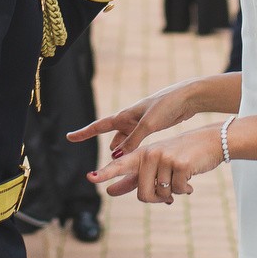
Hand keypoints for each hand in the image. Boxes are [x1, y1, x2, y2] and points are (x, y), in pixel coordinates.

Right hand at [69, 79, 199, 157]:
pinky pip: (136, 139)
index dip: (84, 133)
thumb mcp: (148, 124)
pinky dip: (132, 147)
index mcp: (125, 115)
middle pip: (110, 132)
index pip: (99, 126)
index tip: (69, 137)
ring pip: (124, 137)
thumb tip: (116, 155)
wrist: (187, 97)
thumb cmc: (167, 106)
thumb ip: (133, 140)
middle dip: (99, 140)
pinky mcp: (152, 125)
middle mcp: (130, 118)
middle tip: (85, 146)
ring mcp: (141, 122)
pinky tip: (134, 153)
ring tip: (113, 159)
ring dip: (119, 147)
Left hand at [89, 124, 224, 203]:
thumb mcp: (155, 164)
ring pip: (162, 194)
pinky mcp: (180, 165)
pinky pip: (177, 191)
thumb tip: (110, 192)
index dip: (105, 173)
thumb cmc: (180, 154)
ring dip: (173, 193)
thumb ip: (132, 179)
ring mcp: (164, 158)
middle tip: (166, 197)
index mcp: (141, 154)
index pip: (119, 165)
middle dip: (155, 200)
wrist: (209, 142)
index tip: (91, 177)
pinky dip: (185, 190)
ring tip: (181, 180)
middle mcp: (150, 154)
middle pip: (143, 194)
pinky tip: (190, 180)